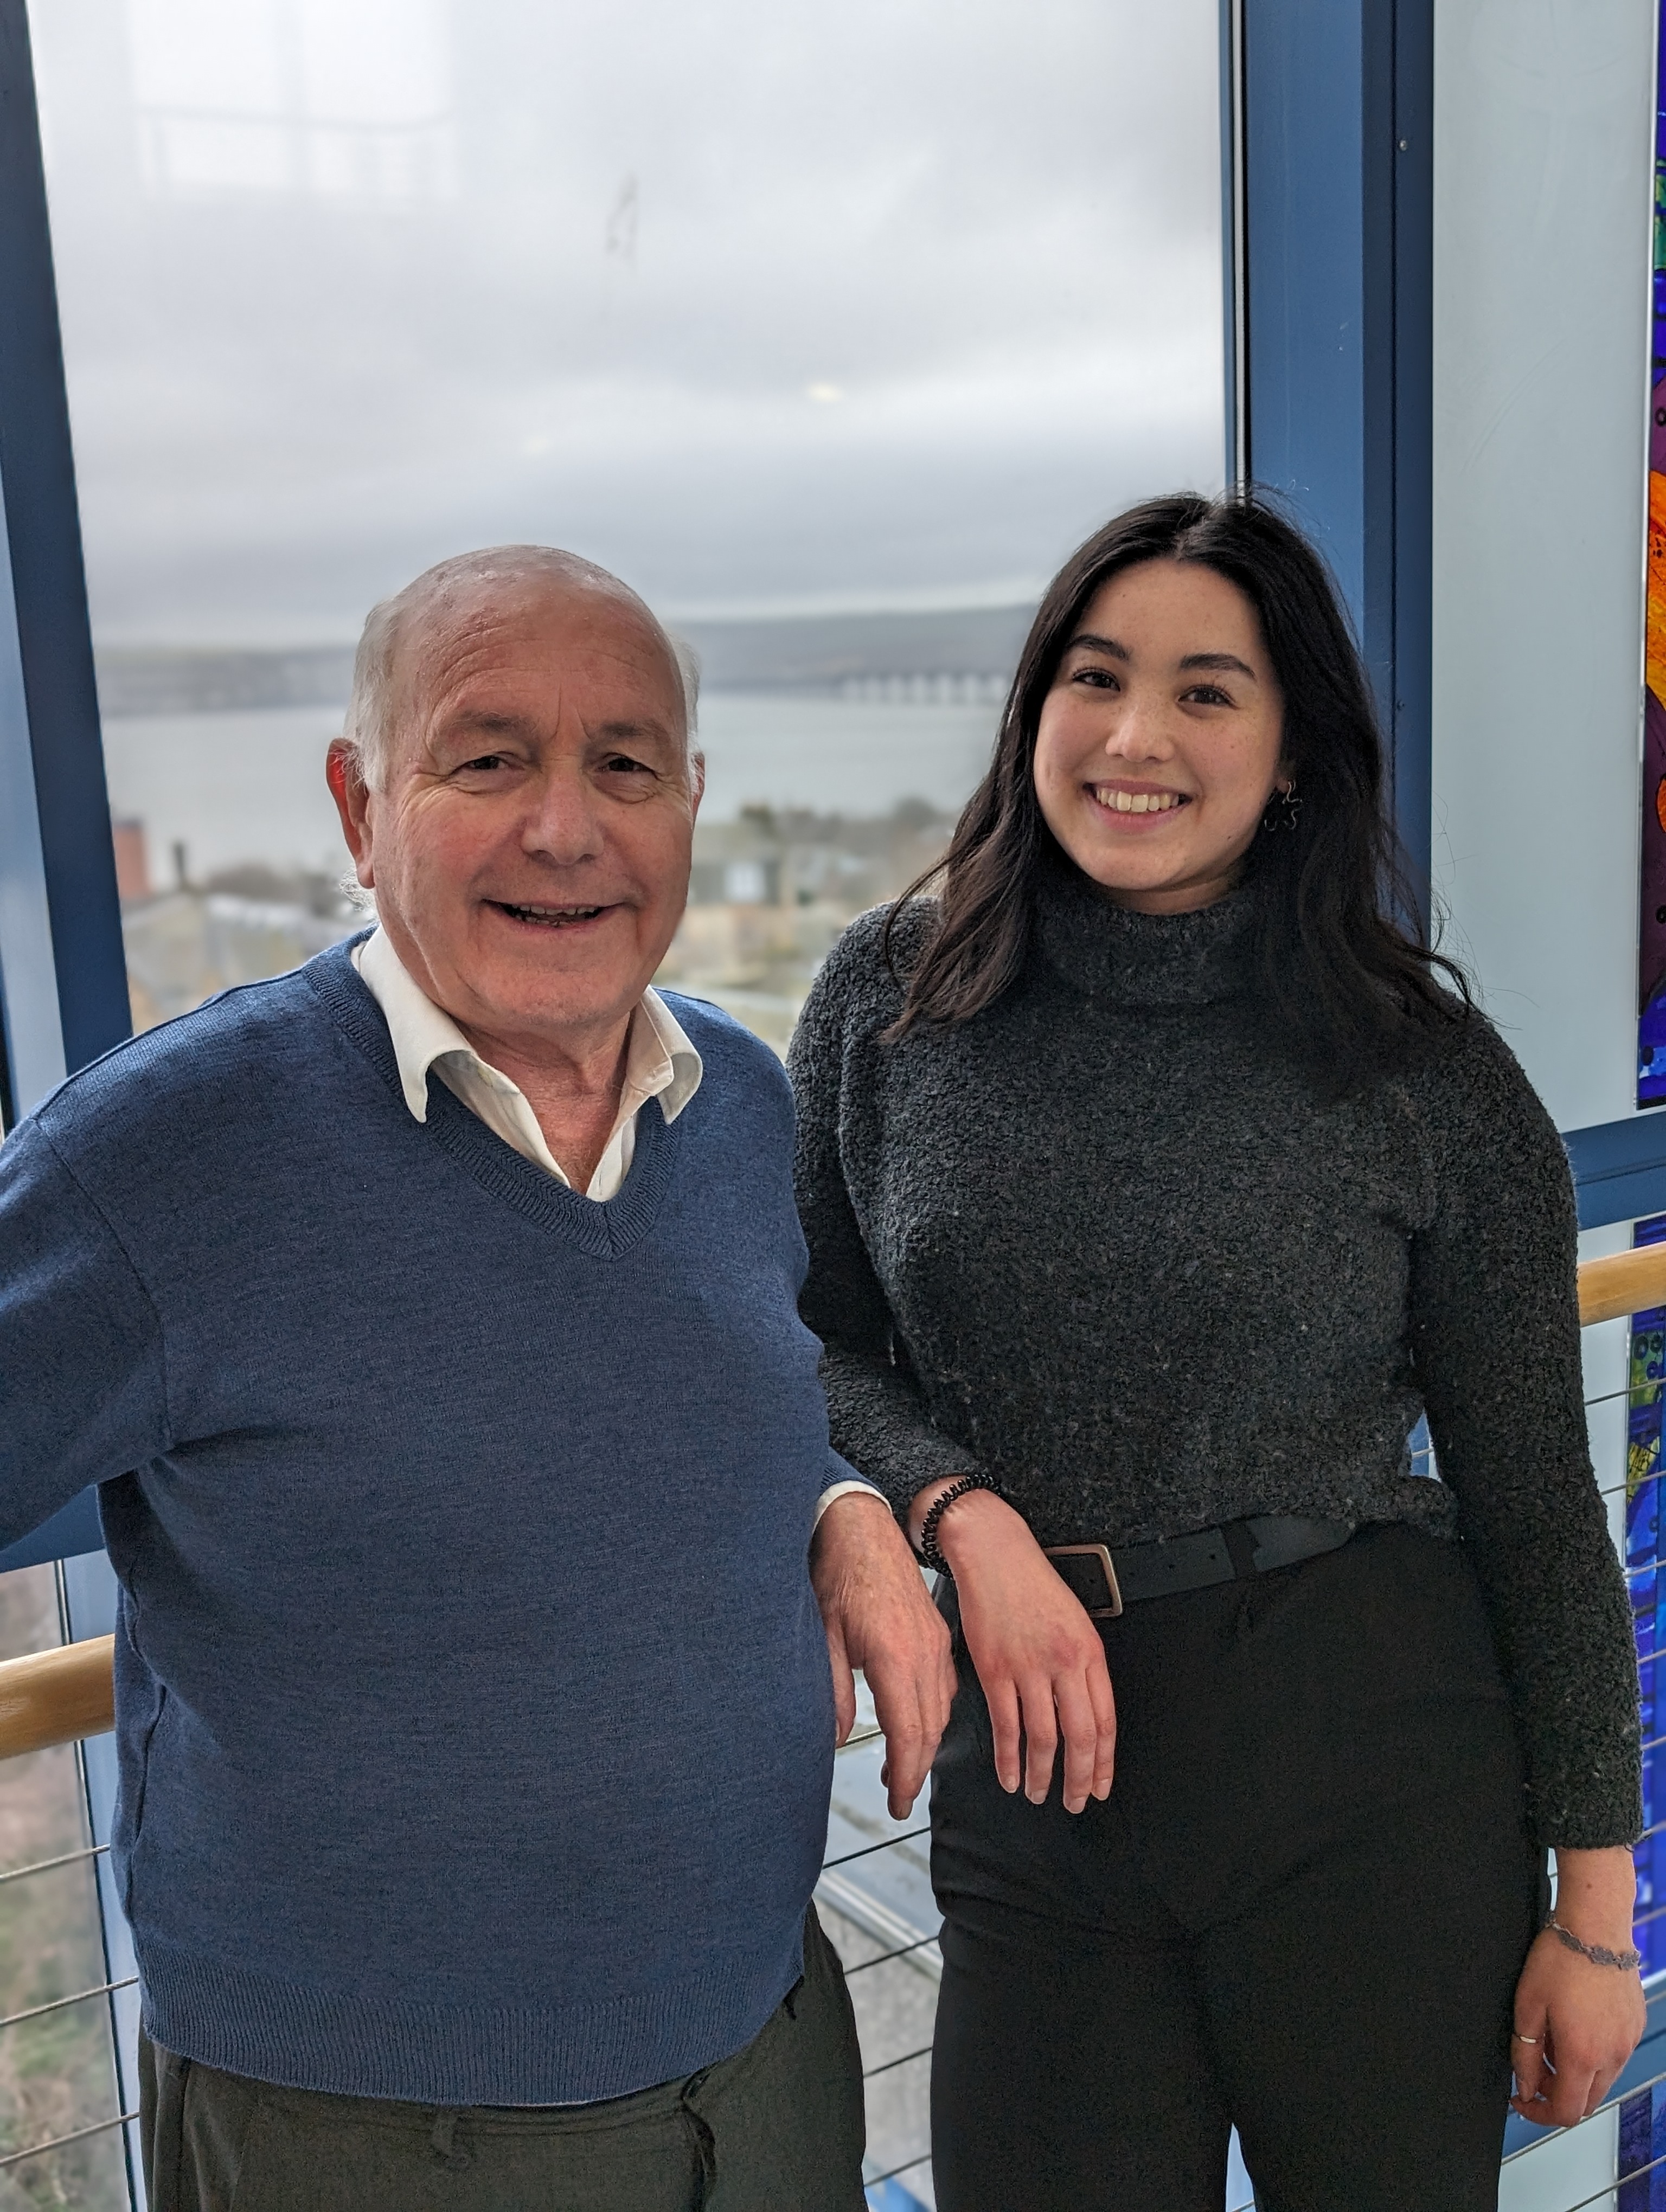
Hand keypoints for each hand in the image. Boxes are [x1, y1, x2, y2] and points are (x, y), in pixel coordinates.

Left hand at [810, 1490, 955, 1818]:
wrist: (861, 1526)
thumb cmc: (838, 1572)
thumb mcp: (823, 1635)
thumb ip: (832, 1690)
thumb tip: (838, 1736)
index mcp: (895, 1654)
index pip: (909, 1732)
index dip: (905, 1774)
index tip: (897, 1801)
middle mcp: (923, 1650)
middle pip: (930, 1727)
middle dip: (917, 1769)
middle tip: (899, 1797)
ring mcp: (934, 1640)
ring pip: (941, 1708)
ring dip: (925, 1743)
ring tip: (904, 1768)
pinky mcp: (936, 1631)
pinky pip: (945, 1684)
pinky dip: (934, 1712)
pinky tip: (918, 1721)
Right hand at [915, 1482, 1116, 1814]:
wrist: (994, 1552)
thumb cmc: (1034, 1584)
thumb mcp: (1076, 1620)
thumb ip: (1083, 1666)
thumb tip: (1087, 1714)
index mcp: (1089, 1652)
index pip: (1105, 1721)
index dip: (1105, 1762)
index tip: (1102, 1787)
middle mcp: (1063, 1663)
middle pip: (1079, 1736)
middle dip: (1079, 1778)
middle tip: (1076, 1803)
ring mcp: (1027, 1668)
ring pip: (1041, 1737)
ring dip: (1041, 1774)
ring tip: (1039, 1794)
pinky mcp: (994, 1669)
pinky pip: (1005, 1725)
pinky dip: (1007, 1757)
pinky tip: (1009, 1774)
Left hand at [1510, 1847, 1645, 2128]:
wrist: (1595, 1925)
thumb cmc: (1559, 1958)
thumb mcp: (1527, 2005)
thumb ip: (1524, 2053)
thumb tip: (1524, 2086)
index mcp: (1582, 2055)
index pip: (1565, 2111)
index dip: (1538, 2113)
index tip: (1521, 2100)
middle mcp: (1612, 2055)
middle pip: (1585, 2101)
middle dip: (1555, 2094)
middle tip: (1532, 2068)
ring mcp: (1627, 2042)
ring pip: (1601, 2081)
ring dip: (1575, 2075)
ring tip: (1552, 2038)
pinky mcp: (1635, 2026)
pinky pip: (1614, 2056)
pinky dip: (1593, 2056)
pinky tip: (1574, 2026)